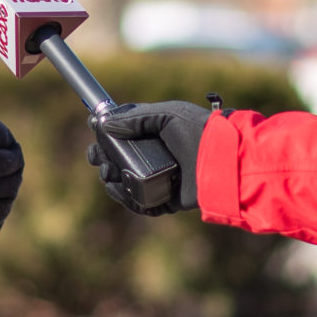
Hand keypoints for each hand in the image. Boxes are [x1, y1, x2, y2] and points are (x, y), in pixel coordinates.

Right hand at [87, 100, 212, 215]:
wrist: (222, 160)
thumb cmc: (198, 131)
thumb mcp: (168, 115)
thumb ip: (137, 117)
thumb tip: (105, 123)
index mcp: (153, 135)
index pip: (121, 135)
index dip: (104, 135)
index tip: (93, 131)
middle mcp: (154, 158)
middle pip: (117, 160)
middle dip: (102, 158)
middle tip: (97, 158)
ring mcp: (158, 179)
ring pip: (124, 181)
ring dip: (111, 178)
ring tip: (109, 173)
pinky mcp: (164, 199)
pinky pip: (139, 202)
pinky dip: (126, 198)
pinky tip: (118, 189)